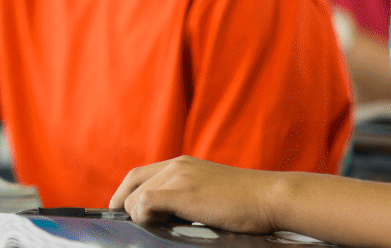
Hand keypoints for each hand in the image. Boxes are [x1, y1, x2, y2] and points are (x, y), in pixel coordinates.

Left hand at [110, 155, 285, 232]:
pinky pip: (145, 204)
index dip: (124, 193)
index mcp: (183, 163)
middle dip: (123, 206)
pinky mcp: (183, 192)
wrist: (268, 197)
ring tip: (158, 228)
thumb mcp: (209, 191)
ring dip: (138, 216)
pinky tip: (160, 226)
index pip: (139, 174)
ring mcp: (179, 176)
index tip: (121, 212)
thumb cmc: (245, 202)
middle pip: (132, 183)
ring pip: (136, 196)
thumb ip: (187, 195)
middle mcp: (177, 164)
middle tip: (126, 226)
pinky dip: (143, 217)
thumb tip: (165, 214)